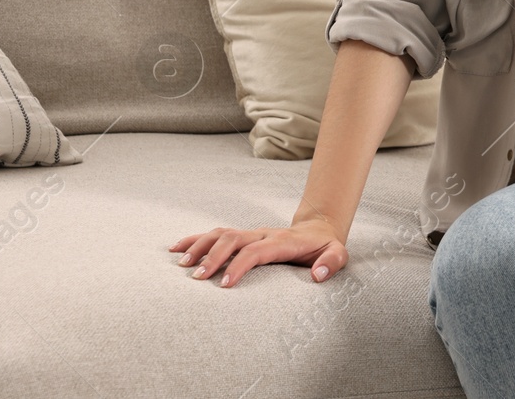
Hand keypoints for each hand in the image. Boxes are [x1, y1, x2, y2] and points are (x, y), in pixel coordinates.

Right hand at [169, 217, 347, 288]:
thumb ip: (332, 262)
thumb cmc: (326, 247)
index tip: (225, 284)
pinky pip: (216, 234)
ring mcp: (252, 233)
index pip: (257, 251)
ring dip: (200, 246)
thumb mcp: (338, 254)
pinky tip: (175, 248)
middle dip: (214, 257)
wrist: (320, 229)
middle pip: (233, 238)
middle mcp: (263, 234)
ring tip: (181, 265)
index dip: (240, 265)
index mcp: (282, 241)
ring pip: (221, 233)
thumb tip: (318, 274)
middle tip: (198, 279)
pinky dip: (195, 239)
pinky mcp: (243, 236)